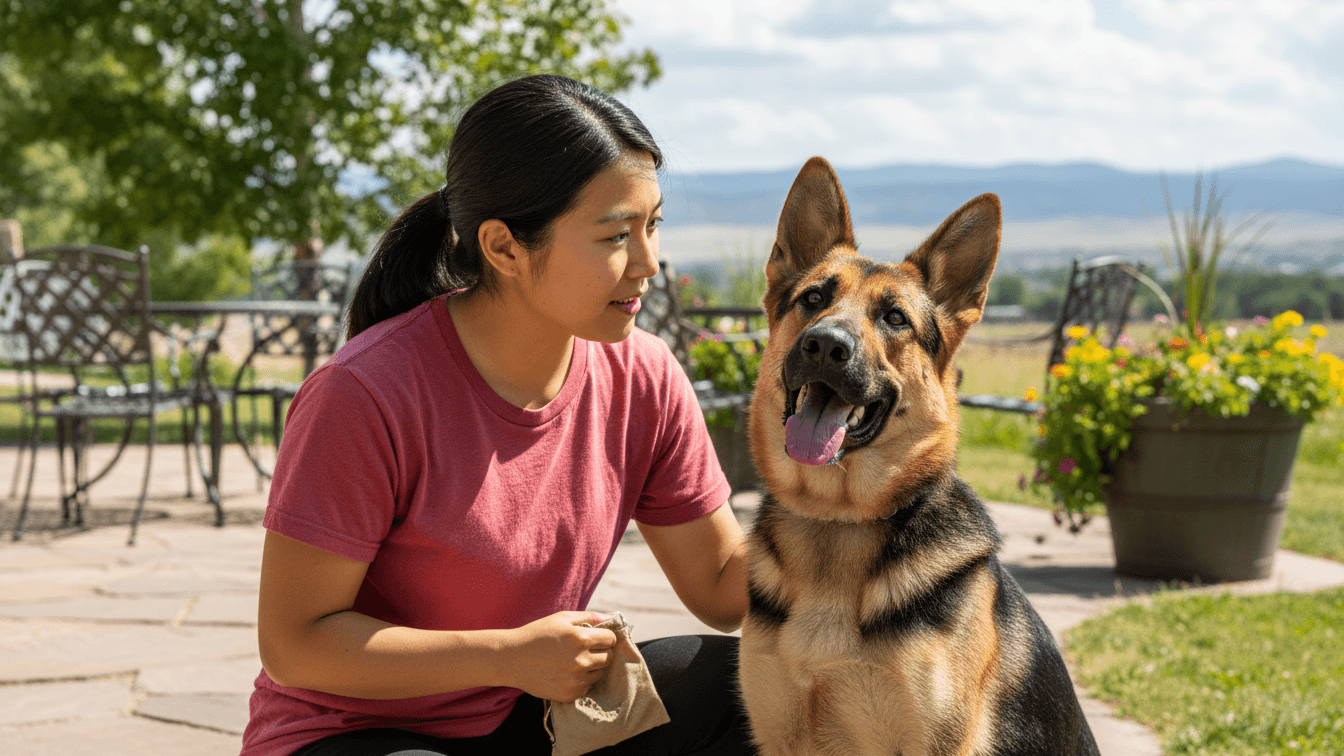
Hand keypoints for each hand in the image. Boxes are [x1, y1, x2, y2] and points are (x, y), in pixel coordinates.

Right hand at [500, 611, 617, 701]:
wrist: (512, 659)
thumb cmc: (537, 634)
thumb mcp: (561, 618)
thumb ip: (589, 617)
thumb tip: (613, 617)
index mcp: (580, 638)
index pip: (610, 639)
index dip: (605, 637)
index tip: (597, 637)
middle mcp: (581, 661)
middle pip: (608, 658)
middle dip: (600, 652)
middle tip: (584, 649)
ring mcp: (576, 680)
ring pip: (598, 673)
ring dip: (591, 667)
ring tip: (572, 661)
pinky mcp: (570, 694)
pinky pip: (586, 687)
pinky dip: (581, 681)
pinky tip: (565, 673)